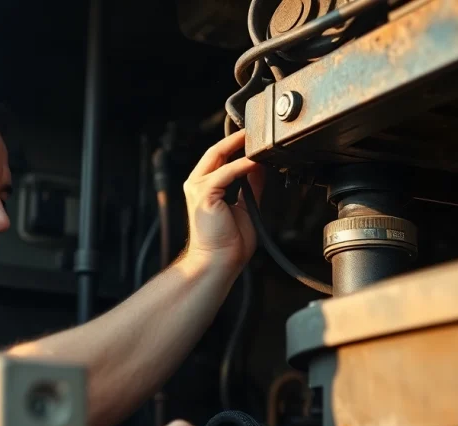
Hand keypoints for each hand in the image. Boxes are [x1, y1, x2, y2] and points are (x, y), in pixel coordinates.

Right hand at [181, 130, 264, 273]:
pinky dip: (243, 165)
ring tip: (259, 140)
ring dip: (240, 147)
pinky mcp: (204, 193)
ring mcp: (198, 188)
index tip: (254, 137)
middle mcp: (197, 185)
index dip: (235, 144)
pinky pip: (227, 172)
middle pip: (216, 151)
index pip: (218, 157)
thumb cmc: (228, 244)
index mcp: (205, 188)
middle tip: (257, 130)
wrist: (218, 263)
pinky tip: (257, 161)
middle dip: (236, 138)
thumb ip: (251, 186)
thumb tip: (260, 168)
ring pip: (219, 156)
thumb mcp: (246, 207)